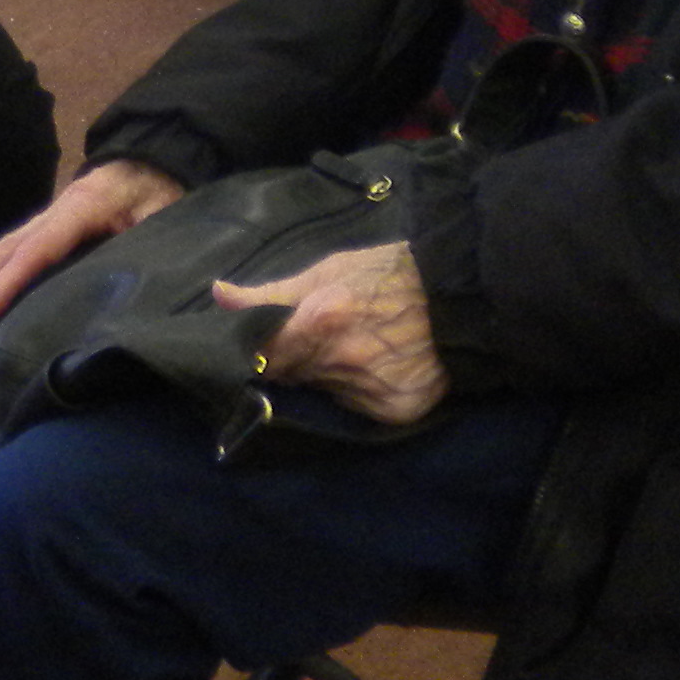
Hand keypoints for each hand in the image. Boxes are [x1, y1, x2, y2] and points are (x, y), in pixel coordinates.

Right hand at [0, 158, 185, 323]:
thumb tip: (149, 282)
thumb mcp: (167, 215)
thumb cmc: (161, 190)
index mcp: (81, 208)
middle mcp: (55, 212)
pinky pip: (14, 250)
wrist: (155, 159)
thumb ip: (153, 242)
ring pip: (3, 248)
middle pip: (5, 247)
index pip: (37, 251)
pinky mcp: (52, 228)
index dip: (7, 283)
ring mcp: (50, 218)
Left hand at [214, 239, 444, 426]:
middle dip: (294, 362)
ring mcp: (371, 391)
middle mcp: (343, 363)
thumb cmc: (388, 273)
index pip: (265, 356)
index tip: (259, 346)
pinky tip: (377, 368)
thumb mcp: (328, 269)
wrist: (462, 292)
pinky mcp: (397, 410)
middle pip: (294, 377)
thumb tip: (218, 296)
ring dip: (327, 377)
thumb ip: (271, 292)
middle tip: (315, 340)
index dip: (259, 352)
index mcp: (321, 321)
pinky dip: (360, 392)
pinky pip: (360, 409)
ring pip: (325, 394)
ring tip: (352, 348)